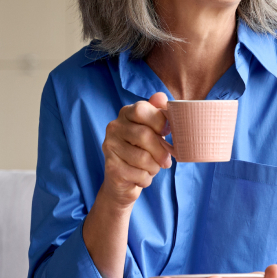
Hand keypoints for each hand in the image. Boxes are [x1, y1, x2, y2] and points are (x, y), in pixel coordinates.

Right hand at [101, 92, 171, 208]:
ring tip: (152, 168)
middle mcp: (114, 127)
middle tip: (166, 161)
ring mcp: (109, 146)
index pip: (141, 109)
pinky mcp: (110, 167)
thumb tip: (161, 97)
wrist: (122, 180)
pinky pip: (139, 174)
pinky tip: (141, 176)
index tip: (166, 133)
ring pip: (143, 158)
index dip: (159, 122)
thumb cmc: (143, 151)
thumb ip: (158, 113)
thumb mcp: (153, 131)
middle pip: (144, 135)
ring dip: (154, 167)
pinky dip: (146, 178)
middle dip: (161, 152)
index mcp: (126, 113)